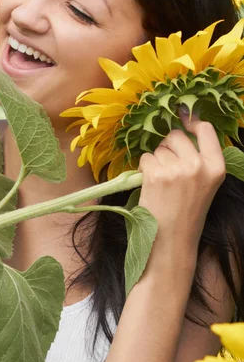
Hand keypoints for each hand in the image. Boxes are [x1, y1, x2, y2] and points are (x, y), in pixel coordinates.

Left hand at [138, 111, 224, 256]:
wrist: (172, 241)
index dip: (192, 122)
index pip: (206, 130)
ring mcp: (177, 169)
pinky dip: (144, 169)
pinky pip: (145, 158)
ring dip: (156, 161)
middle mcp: (199, 165)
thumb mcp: (204, 184)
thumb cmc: (186, 213)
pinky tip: (152, 186)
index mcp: (216, 167)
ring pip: (158, 148)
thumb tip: (182, 127)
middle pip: (176, 136)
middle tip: (168, 168)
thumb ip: (198, 159)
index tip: (184, 120)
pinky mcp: (156, 174)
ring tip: (162, 184)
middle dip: (167, 146)